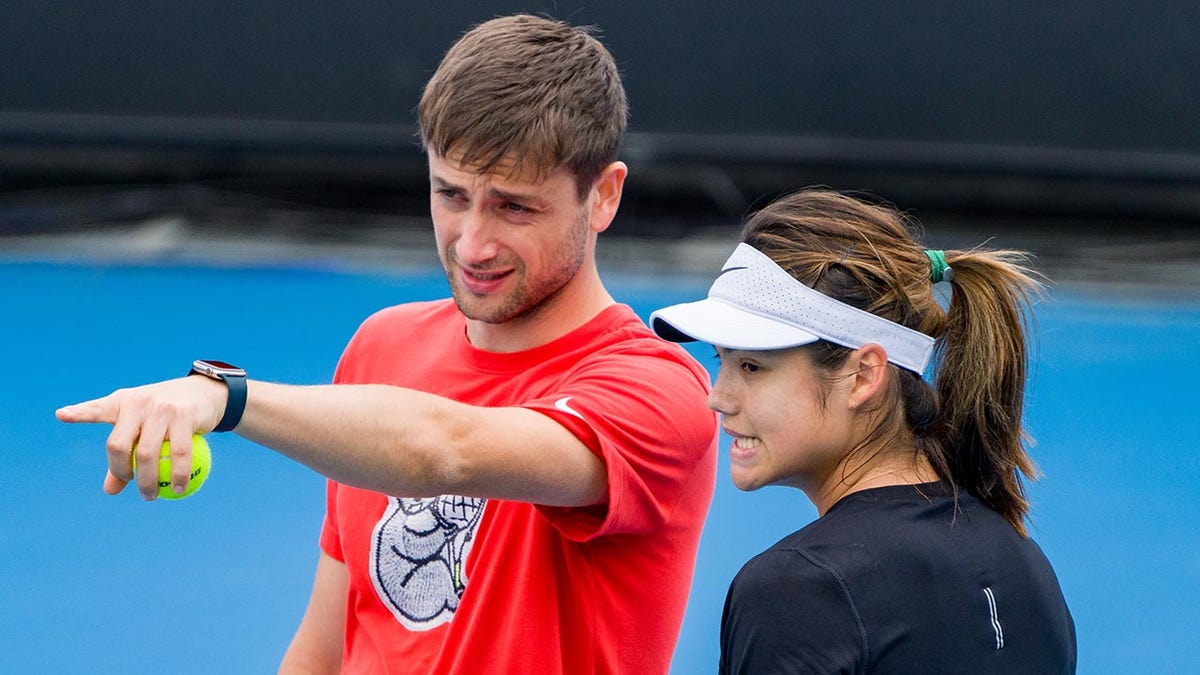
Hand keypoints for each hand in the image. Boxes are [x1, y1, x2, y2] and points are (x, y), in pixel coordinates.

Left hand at [56, 376, 227, 499]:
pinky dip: (178, 475)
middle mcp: (138, 403)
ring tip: (151, 496)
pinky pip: (179, 453)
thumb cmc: (167, 413)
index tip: (62, 415)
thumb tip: (110, 491)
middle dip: (122, 472)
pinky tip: (179, 488)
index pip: (97, 410)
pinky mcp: (183, 416)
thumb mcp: (143, 428)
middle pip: (119, 445)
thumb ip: (125, 456)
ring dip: (149, 482)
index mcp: (122, 402)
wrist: (204, 393)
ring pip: (148, 454)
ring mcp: (161, 409)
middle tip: (133, 486)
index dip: (79, 413)